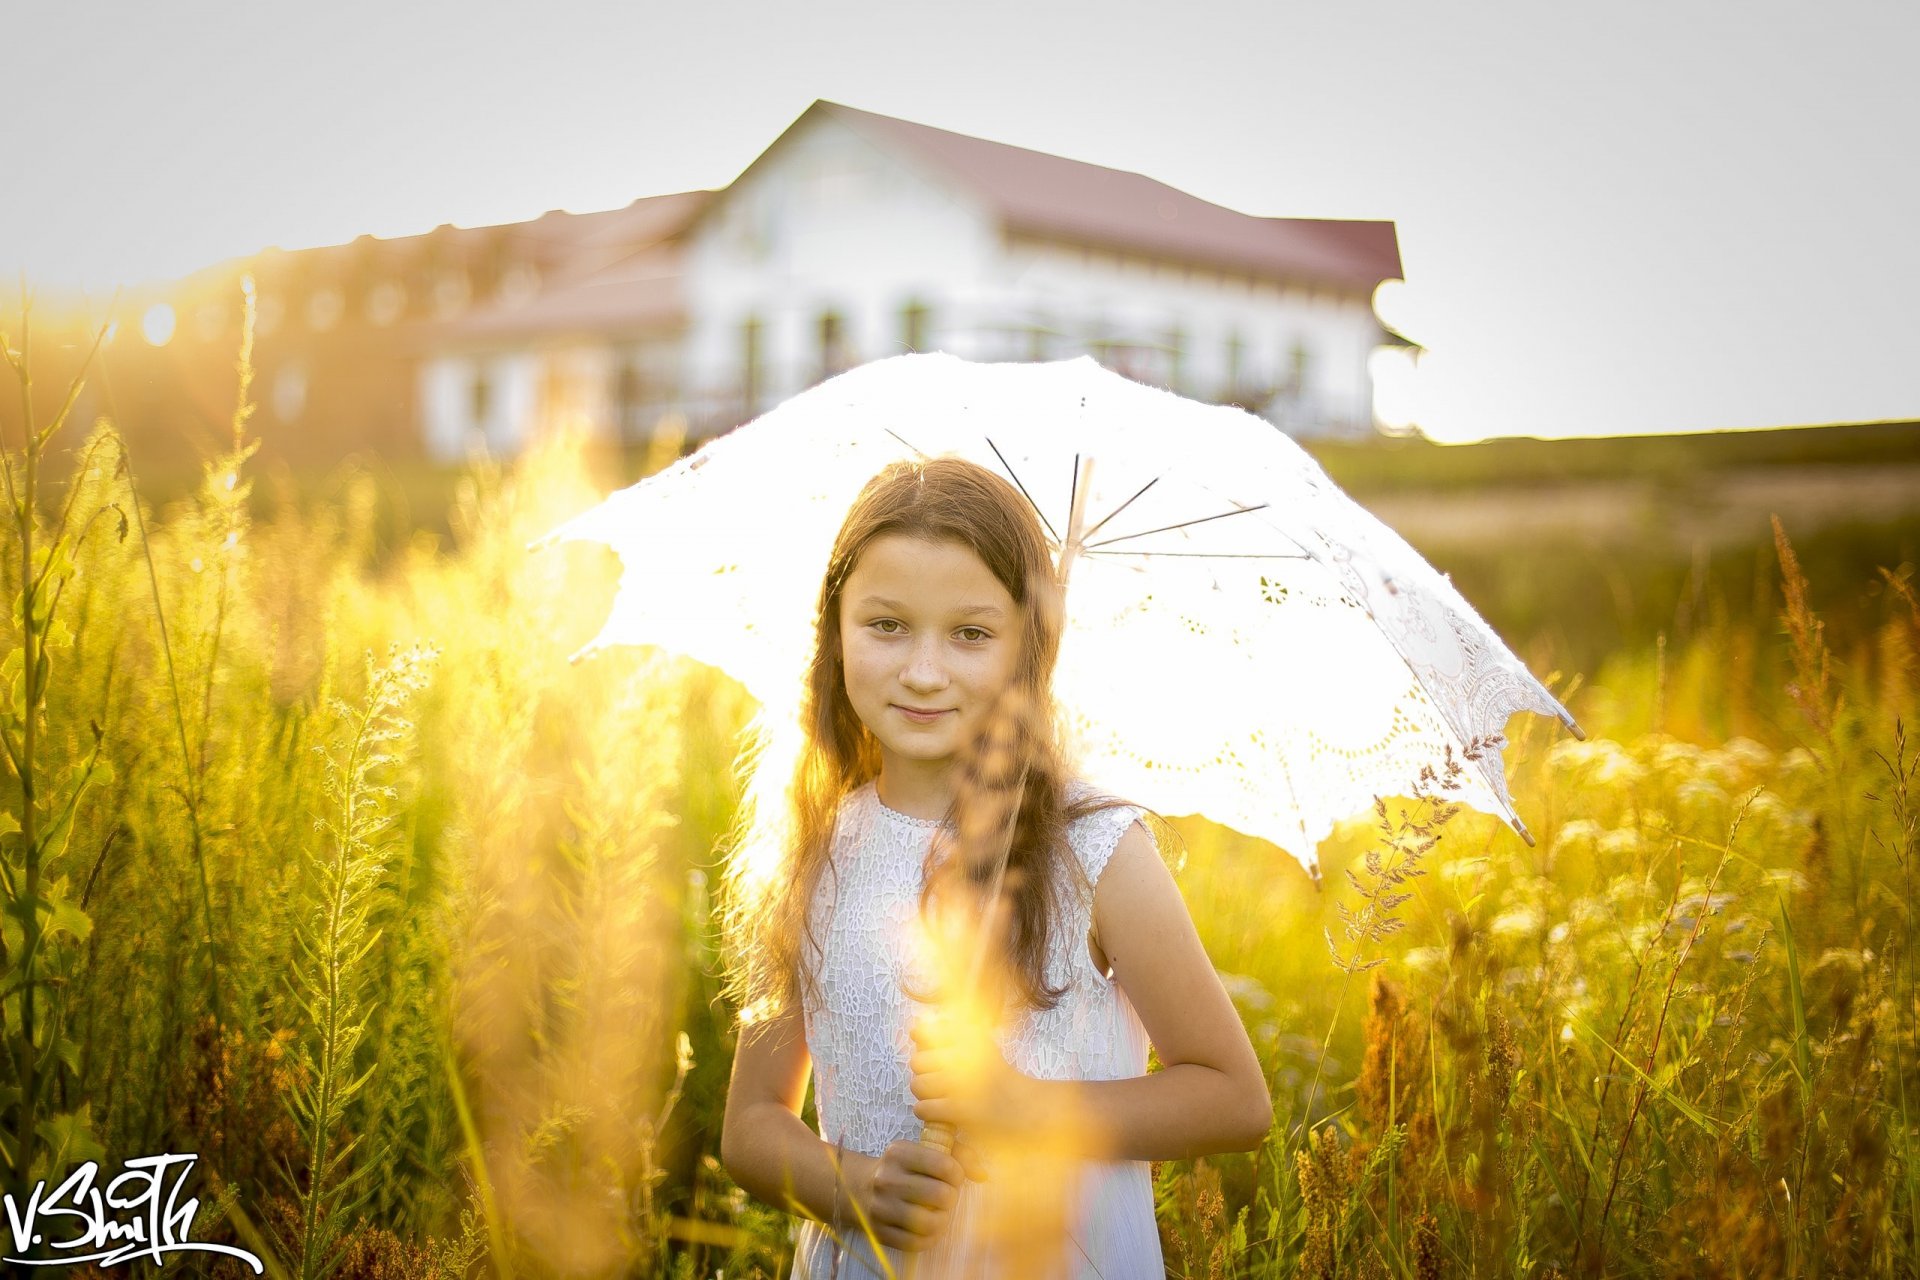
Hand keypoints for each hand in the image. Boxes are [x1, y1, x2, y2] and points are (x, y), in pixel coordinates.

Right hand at [842, 1141, 969, 1252]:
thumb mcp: (924, 1150)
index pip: (944, 1165)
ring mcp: (880, 1207)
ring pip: (929, 1223)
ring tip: (939, 1213)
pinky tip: (929, 1228)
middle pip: (940, 1195)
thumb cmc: (903, 1168)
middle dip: (951, 1198)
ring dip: (942, 1220)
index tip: (953, 1177)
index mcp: (898, 1152)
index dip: (957, 1174)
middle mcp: (886, 1179)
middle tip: (946, 1197)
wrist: (858, 1189)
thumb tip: (983, 1174)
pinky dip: (930, 1238)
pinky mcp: (879, 1232)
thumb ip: (958, 1154)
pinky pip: (915, 1243)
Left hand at [909, 1015, 1045, 1141]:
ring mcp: (962, 1082)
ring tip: (942, 1098)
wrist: (1024, 1108)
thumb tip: (913, 1028)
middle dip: (924, 1074)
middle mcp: (965, 1054)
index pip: (925, 1032)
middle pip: (917, 1061)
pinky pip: (923, 1107)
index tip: (941, 1059)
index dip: (926, 1047)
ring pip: (917, 1085)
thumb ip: (948, 1034)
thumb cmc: (997, 1077)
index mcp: (969, 1035)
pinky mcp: (960, 1108)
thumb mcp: (979, 1045)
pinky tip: (943, 1113)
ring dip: (925, 1094)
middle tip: (941, 1083)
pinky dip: (928, 1112)